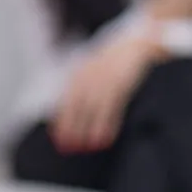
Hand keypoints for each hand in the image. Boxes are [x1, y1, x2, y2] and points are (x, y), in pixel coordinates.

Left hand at [51, 36, 163, 152]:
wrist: (133, 44)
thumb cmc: (112, 63)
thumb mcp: (92, 72)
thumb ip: (81, 90)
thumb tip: (69, 118)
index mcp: (79, 74)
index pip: (66, 101)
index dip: (62, 121)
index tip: (58, 138)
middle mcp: (89, 76)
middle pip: (77, 106)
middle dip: (73, 127)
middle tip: (70, 147)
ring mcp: (104, 79)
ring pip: (94, 108)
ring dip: (90, 128)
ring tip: (88, 146)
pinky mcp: (120, 83)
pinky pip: (112, 107)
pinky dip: (108, 124)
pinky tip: (105, 137)